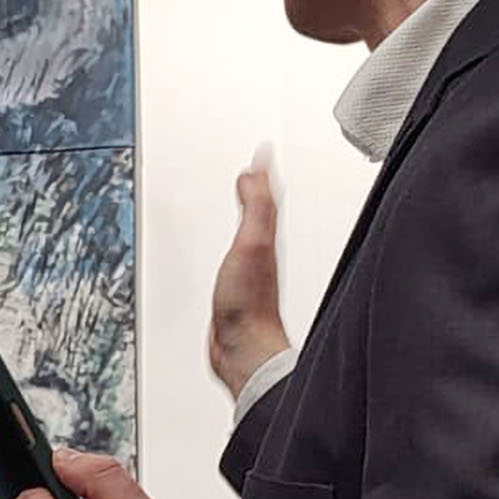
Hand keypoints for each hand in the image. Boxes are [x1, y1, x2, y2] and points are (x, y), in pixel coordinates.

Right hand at [209, 154, 288, 399]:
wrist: (243, 347)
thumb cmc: (248, 302)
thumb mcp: (252, 243)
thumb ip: (256, 207)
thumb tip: (256, 172)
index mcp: (265, 239)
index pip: (267, 197)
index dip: (263, 174)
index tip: (261, 151)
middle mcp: (261, 253)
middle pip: (263, 211)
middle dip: (257, 188)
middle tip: (253, 169)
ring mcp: (249, 271)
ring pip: (251, 232)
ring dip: (248, 212)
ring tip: (245, 196)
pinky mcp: (235, 289)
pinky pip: (236, 255)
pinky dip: (234, 241)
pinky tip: (231, 246)